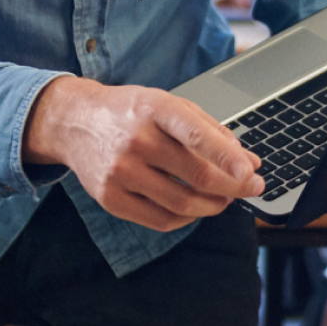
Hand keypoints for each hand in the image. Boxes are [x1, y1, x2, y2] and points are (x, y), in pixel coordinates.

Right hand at [22, 76, 262, 230]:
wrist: (75, 122)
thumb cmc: (129, 112)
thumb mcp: (169, 105)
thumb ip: (211, 131)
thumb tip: (250, 162)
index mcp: (154, 109)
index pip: (196, 135)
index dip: (228, 157)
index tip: (252, 172)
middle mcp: (135, 140)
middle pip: (196, 175)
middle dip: (234, 186)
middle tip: (251, 187)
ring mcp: (120, 172)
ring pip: (183, 204)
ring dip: (214, 206)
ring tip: (225, 198)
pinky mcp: (110, 198)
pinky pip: (160, 220)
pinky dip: (187, 219)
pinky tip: (194, 207)